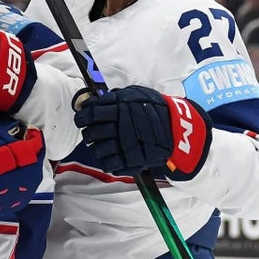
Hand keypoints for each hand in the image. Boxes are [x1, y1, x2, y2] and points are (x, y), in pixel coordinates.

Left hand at [73, 85, 212, 178]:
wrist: (177, 127)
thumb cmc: (154, 108)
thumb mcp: (135, 94)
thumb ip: (115, 97)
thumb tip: (93, 101)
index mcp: (120, 109)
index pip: (91, 114)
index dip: (82, 117)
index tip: (81, 118)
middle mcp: (120, 128)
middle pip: (91, 133)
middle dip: (88, 133)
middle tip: (92, 133)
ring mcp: (125, 146)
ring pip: (97, 150)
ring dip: (96, 148)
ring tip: (102, 144)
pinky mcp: (131, 161)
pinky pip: (109, 164)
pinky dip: (105, 161)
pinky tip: (109, 155)